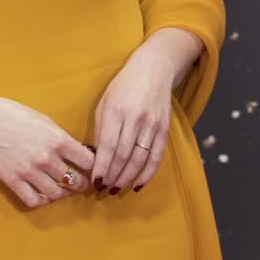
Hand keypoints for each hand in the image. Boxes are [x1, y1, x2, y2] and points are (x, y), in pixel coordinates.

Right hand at [0, 94, 96, 209]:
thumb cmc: (13, 115)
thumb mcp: (45, 121)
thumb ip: (61, 139)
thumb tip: (77, 153)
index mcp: (58, 139)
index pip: (89, 161)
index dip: (94, 166)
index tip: (92, 168)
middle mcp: (46, 157)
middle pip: (76, 182)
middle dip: (82, 184)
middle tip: (81, 183)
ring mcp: (29, 171)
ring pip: (57, 194)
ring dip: (63, 194)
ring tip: (62, 189)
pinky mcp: (13, 180)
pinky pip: (34, 200)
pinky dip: (42, 201)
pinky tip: (43, 194)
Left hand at [90, 39, 189, 191]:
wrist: (154, 69)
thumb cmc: (123, 87)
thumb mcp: (105, 103)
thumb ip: (101, 130)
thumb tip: (96, 158)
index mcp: (116, 111)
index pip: (108, 146)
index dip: (102, 168)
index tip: (94, 182)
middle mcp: (135, 119)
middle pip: (123, 156)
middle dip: (113, 177)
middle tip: (104, 191)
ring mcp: (152, 125)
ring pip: (139, 159)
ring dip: (127, 178)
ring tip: (117, 190)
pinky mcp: (164, 129)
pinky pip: (156, 157)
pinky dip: (147, 174)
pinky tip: (138, 184)